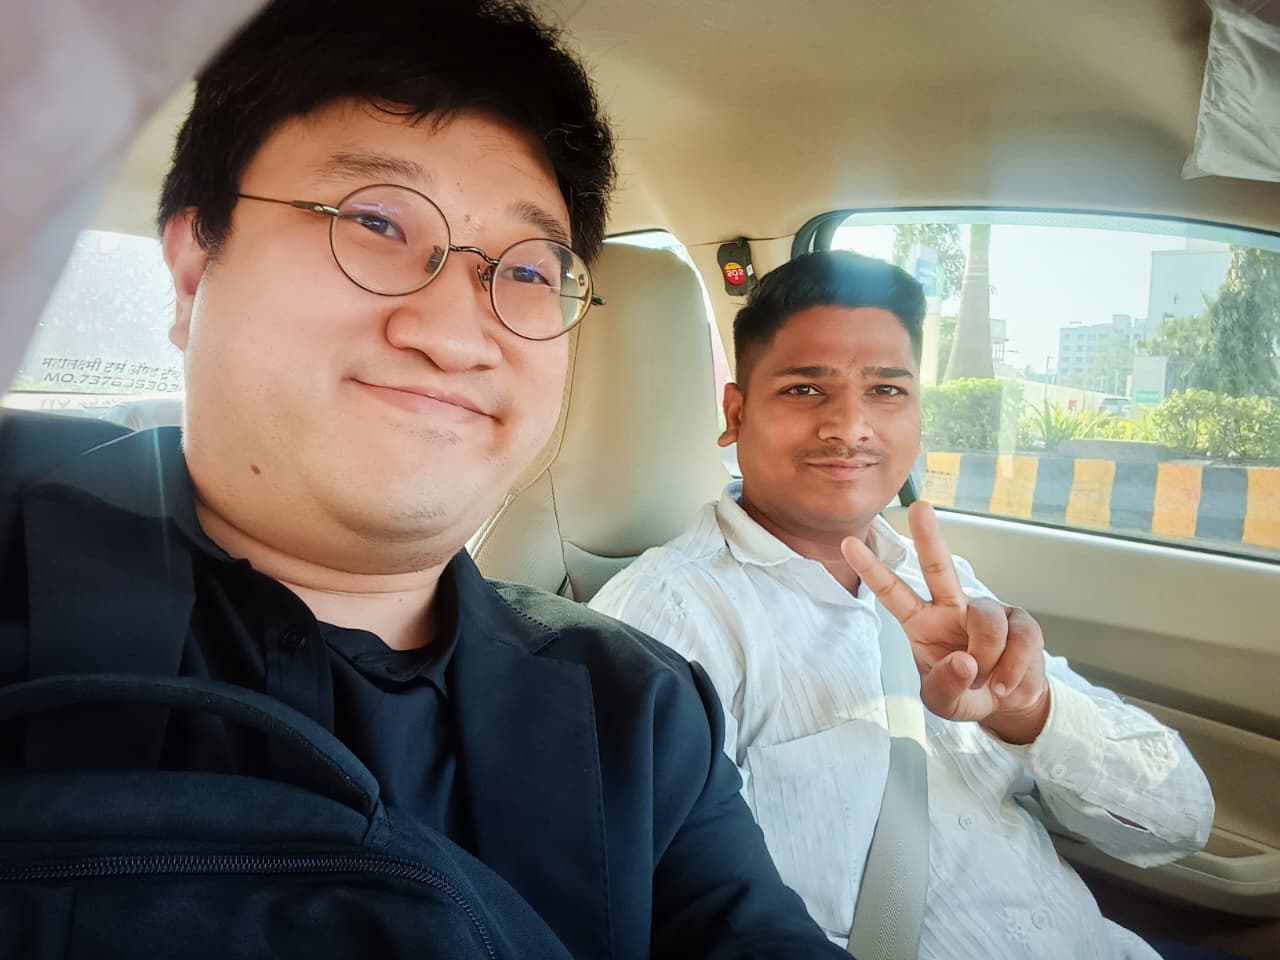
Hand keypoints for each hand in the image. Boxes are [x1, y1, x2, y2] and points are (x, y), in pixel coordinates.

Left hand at [840, 501, 1049, 743]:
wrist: (1009, 704)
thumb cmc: (967, 693)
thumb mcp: (945, 704)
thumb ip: (947, 687)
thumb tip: (966, 661)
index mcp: (921, 622)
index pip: (892, 592)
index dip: (871, 569)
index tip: (848, 543)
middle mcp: (951, 608)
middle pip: (938, 567)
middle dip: (929, 537)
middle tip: (920, 508)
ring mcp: (986, 609)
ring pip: (987, 620)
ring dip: (989, 658)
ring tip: (988, 681)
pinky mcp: (1020, 620)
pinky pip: (1019, 638)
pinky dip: (1013, 669)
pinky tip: (1007, 682)